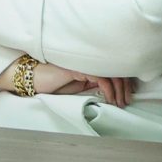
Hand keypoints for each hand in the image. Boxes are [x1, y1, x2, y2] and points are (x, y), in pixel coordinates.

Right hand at [0, 60, 133, 105]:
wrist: (33, 78)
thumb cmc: (52, 81)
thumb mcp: (76, 85)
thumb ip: (90, 82)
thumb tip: (108, 87)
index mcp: (89, 62)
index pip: (112, 67)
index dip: (124, 80)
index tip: (128, 94)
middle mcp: (88, 59)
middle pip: (115, 68)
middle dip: (124, 86)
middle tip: (127, 101)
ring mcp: (84, 61)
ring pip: (110, 73)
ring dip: (118, 90)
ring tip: (120, 102)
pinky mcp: (78, 67)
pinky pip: (100, 77)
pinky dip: (108, 89)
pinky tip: (110, 98)